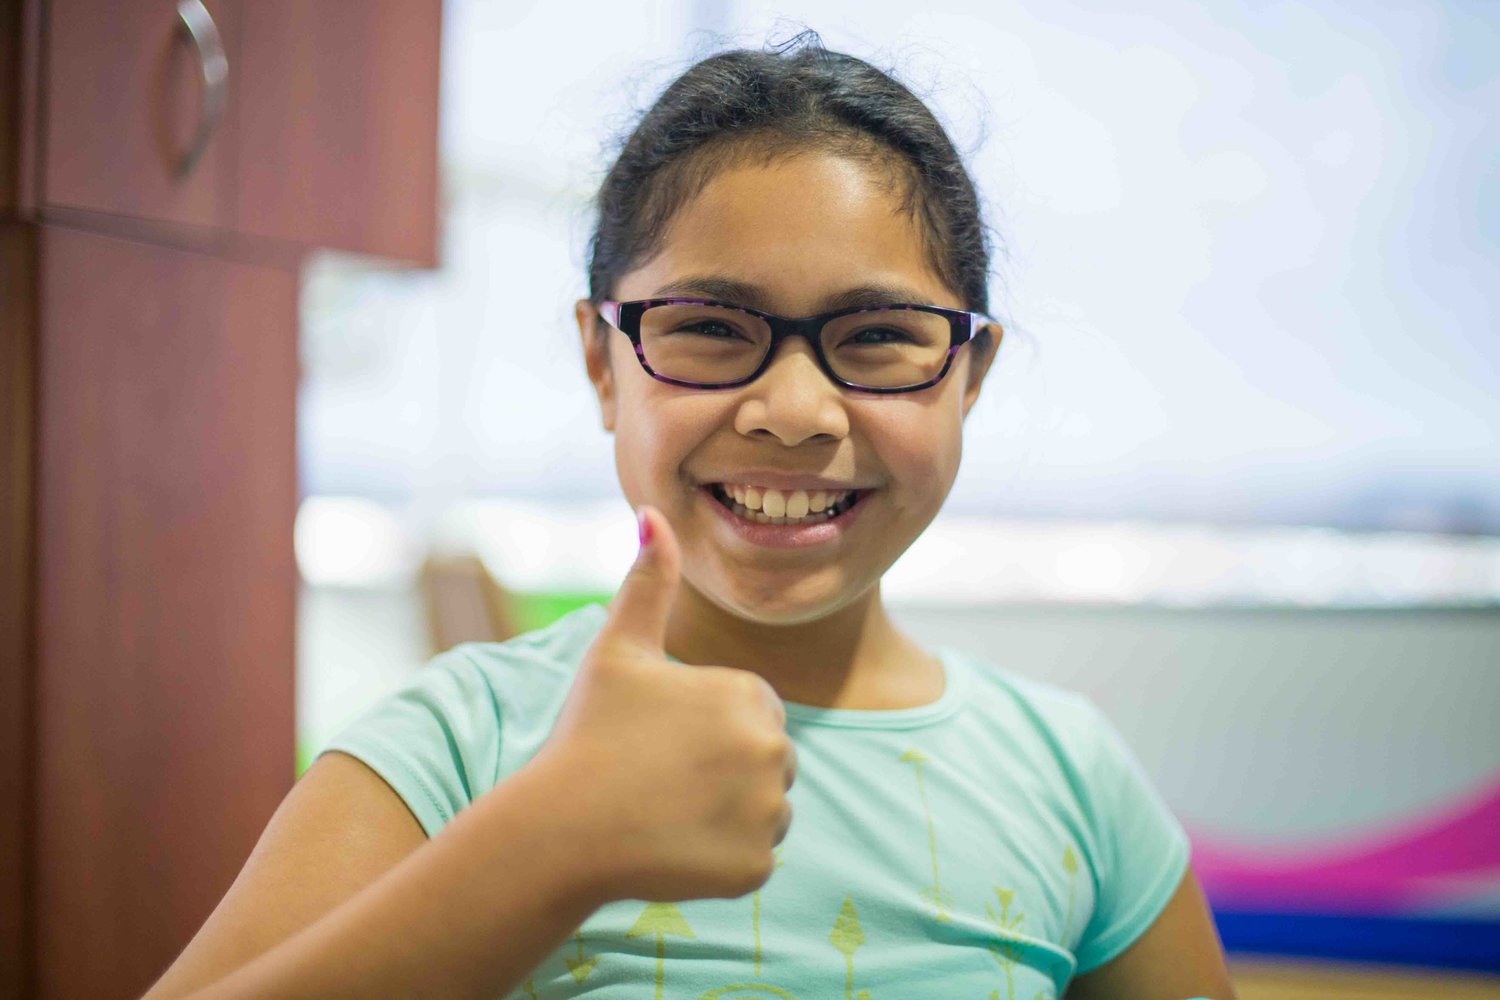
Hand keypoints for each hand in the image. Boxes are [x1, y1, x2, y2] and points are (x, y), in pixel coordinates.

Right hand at [532, 505, 795, 903]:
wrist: (560, 832)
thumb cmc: (588, 733)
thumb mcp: (618, 648)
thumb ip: (648, 580)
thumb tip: (652, 512)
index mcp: (751, 695)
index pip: (755, 709)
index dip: (707, 724)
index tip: (662, 737)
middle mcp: (774, 752)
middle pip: (768, 759)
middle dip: (725, 767)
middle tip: (661, 776)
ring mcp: (767, 814)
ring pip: (766, 809)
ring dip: (728, 813)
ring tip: (666, 810)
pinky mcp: (757, 868)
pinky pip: (754, 857)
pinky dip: (721, 857)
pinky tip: (674, 846)